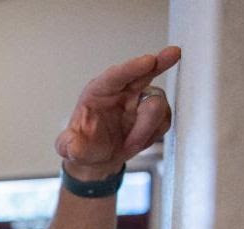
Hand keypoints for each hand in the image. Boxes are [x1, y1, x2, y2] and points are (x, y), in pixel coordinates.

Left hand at [55, 46, 180, 178]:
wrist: (98, 160)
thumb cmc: (83, 146)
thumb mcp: (70, 148)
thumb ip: (70, 145)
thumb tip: (74, 146)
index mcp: (99, 91)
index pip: (116, 76)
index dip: (133, 68)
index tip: (148, 61)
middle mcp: (122, 91)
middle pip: (145, 71)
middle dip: (160, 62)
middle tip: (173, 54)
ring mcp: (140, 101)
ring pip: (156, 103)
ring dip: (145, 126)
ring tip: (130, 144)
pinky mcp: (154, 114)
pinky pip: (163, 120)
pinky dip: (152, 134)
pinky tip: (138, 141)